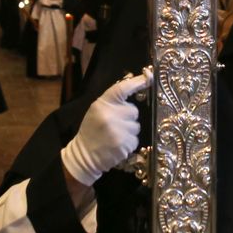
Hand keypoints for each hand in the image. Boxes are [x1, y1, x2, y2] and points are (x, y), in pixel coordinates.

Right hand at [60, 68, 152, 186]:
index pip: (122, 89)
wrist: (84, 156)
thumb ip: (112, 100)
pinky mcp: (124, 145)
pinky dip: (129, 142)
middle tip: (115, 124)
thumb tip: (132, 81)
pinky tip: (118, 145)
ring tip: (115, 136)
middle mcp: (111, 116)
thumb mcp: (96, 111)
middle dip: (128, 117)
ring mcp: (118, 131)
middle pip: (134, 110)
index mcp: (102, 105)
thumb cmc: (91, 131)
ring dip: (129, 131)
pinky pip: (135, 139)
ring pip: (136, 126)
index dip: (136, 82)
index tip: (148, 76)